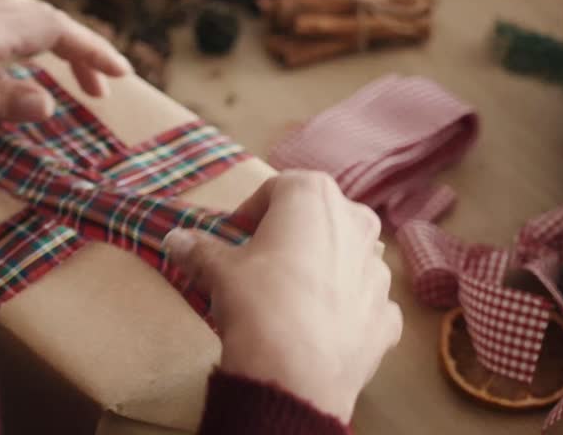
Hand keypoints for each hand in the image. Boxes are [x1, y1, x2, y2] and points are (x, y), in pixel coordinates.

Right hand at [162, 171, 400, 422]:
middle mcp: (356, 222)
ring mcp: (379, 270)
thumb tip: (173, 239)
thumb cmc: (257, 301)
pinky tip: (321, 328)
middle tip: (265, 262)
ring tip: (293, 297)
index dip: (254, 210)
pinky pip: (364, 301)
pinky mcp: (389, 314)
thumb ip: (199, 248)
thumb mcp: (218, 270)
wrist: (296, 373)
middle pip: (321, 218)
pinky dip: (346, 309)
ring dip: (325, 268)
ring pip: (348, 257)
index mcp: (315, 197)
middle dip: (295, 234)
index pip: (279, 188)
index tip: (237, 233)